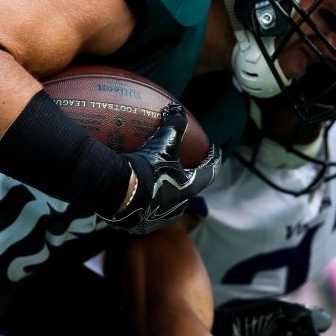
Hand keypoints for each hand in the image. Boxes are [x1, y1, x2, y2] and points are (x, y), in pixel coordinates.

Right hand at [100, 102, 221, 234]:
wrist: (119, 193)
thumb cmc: (147, 167)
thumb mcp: (163, 143)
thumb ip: (174, 125)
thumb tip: (177, 109)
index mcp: (189, 189)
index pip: (209, 172)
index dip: (213, 160)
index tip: (216, 151)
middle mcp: (178, 207)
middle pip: (189, 191)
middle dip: (188, 179)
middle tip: (184, 167)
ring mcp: (160, 219)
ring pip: (168, 205)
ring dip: (166, 194)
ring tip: (159, 183)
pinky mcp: (142, 226)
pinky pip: (147, 213)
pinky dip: (146, 204)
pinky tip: (138, 198)